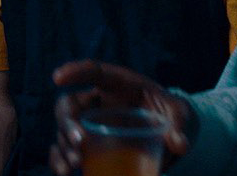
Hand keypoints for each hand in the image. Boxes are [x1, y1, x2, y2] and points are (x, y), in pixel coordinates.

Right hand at [48, 60, 193, 175]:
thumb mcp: (177, 113)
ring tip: (75, 165)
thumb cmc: (169, 113)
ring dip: (64, 147)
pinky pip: (64, 150)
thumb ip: (179, 123)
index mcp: (118, 84)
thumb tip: (179, 143)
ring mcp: (89, 124)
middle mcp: (97, 102)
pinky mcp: (87, 145)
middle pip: (69, 105)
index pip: (93, 71)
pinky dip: (59, 161)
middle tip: (80, 143)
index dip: (75, 71)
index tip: (57, 77)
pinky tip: (65, 172)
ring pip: (63, 131)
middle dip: (67, 123)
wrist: (166, 132)